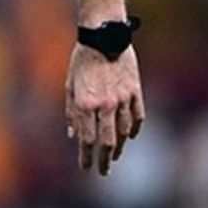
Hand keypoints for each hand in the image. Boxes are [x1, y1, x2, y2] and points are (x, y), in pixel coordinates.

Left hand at [64, 44, 143, 175]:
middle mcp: (105, 104)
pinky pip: (138, 117)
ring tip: (115, 155)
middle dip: (105, 160)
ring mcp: (123, 99)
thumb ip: (72, 112)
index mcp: (85, 104)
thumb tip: (73, 136)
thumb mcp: (69, 86)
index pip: (87, 139)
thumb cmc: (82, 60)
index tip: (86, 167)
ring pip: (124, 132)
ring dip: (120, 147)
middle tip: (103, 171)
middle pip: (108, 142)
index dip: (86, 157)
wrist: (104, 37)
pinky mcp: (136, 91)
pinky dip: (134, 129)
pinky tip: (131, 136)